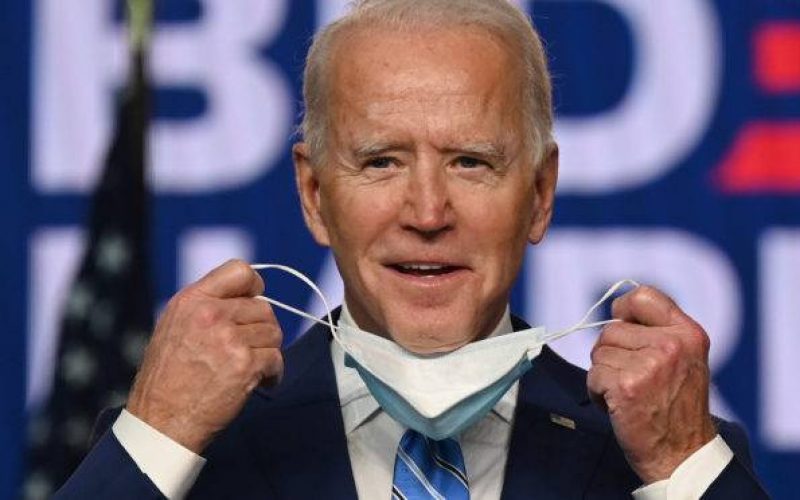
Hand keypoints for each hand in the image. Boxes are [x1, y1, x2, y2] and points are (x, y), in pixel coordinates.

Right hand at [126, 259, 282, 452]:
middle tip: (248, 349)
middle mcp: (210, 314)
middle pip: (263, 307)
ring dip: (268, 352)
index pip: (240, 270)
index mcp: (192, 300)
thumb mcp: (175, 326)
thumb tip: (248, 295)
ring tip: (249, 367)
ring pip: (274, 332)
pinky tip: (259, 382)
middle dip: (261, 329)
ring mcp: (229, 339)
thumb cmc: (168, 377)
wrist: (161, 421)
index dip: (253, 286)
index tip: (253, 301)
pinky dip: (272, 373)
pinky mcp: (244, 364)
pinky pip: (276, 359)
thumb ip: (207, 305)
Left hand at [586, 285, 716, 482]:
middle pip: (612, 329)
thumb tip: (617, 314)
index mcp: (688, 333)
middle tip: (631, 378)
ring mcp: (650, 365)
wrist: (683, 455)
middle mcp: (672, 345)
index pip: (644, 296)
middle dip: (611, 353)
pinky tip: (619, 407)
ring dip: (604, 375)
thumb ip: (659, 333)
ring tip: (628, 394)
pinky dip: (598, 393)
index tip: (622, 323)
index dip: (624, 308)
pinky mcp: (627, 385)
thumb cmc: (677, 409)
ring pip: (600, 352)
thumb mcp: (684, 360)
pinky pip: (593, 376)